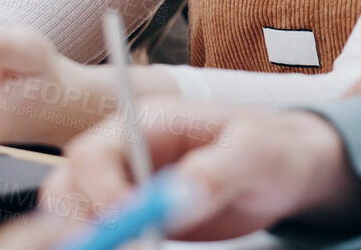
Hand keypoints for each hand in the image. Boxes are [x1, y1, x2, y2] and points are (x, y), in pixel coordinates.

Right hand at [47, 97, 360, 241]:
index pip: (92, 153)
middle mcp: (128, 153)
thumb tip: (179, 197)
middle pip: (69, 184)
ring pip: (78, 212)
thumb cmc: (275, 148)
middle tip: (118, 244)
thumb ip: (218, 169)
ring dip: (90, 234)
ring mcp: (129, 185)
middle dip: (79, 220)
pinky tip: (136, 248)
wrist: (291, 168)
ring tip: (131, 246)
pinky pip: (107, 232)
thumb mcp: (256, 152)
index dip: (97, 191)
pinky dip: (111, 242)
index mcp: (146, 123)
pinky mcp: (139, 216)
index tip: (127, 221)